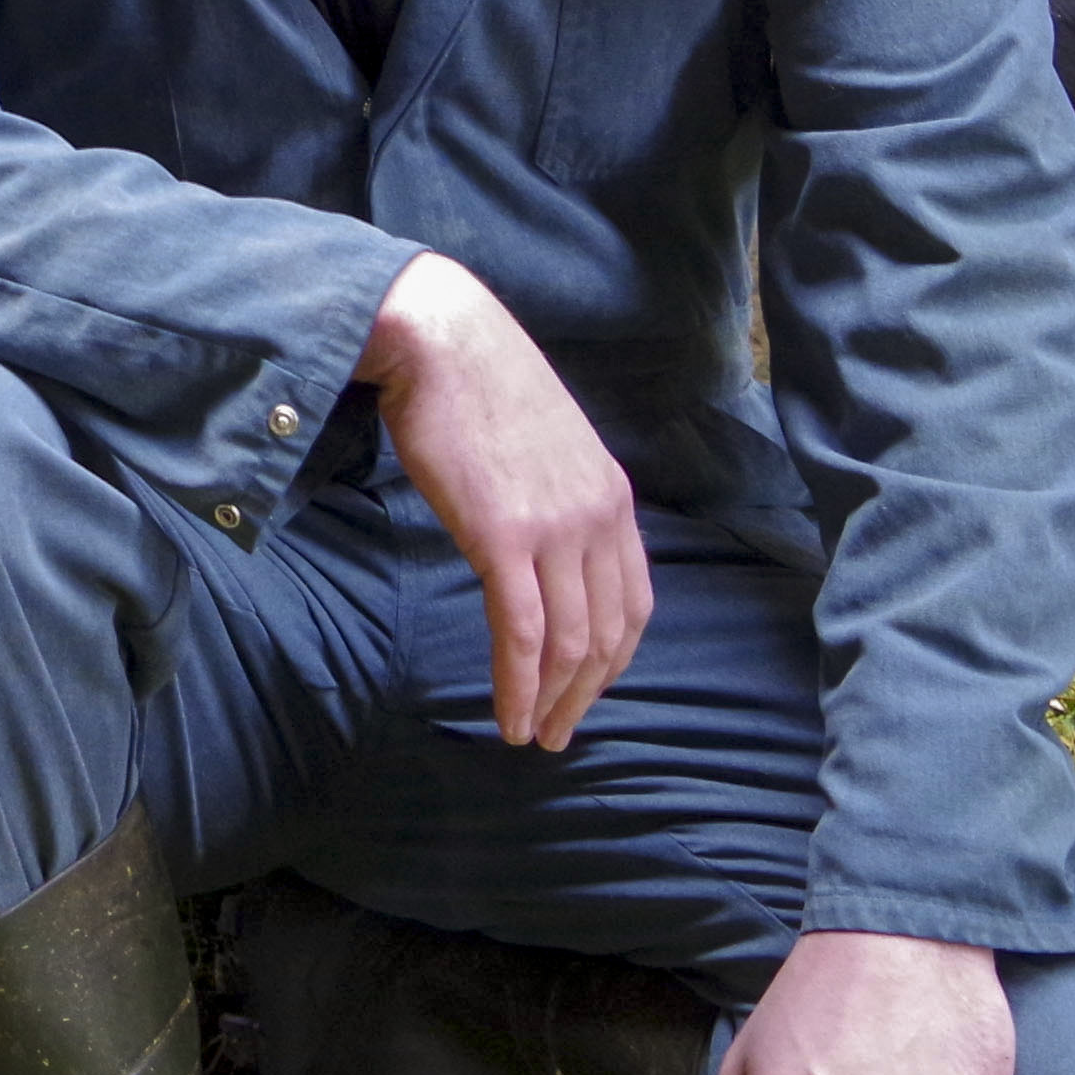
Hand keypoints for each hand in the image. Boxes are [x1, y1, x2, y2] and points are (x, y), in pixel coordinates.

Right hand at [360, 251, 647, 748]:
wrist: (441, 340)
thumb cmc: (478, 387)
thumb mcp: (546, 446)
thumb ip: (557, 500)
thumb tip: (538, 550)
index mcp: (613, 498)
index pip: (634, 603)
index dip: (612, 661)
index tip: (583, 692)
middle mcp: (598, 517)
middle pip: (608, 634)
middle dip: (584, 695)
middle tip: (557, 734)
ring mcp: (555, 527)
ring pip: (569, 642)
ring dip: (551, 702)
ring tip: (529, 735)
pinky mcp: (504, 535)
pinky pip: (520, 631)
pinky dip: (517, 685)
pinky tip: (505, 717)